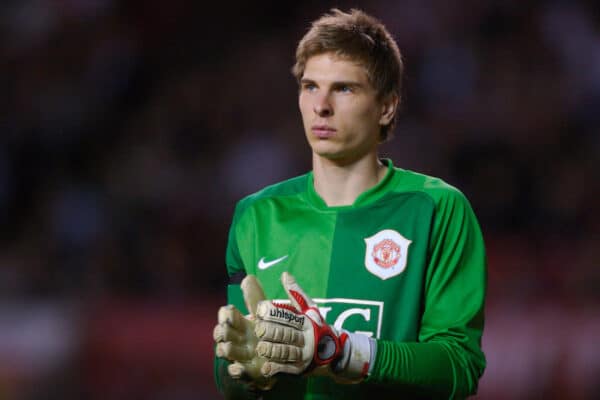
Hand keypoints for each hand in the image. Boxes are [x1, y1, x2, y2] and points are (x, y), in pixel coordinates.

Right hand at [213, 275, 274, 389]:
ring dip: (225, 349)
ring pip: (225, 351)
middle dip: (221, 331)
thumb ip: (256, 297)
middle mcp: (236, 338)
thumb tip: (248, 277)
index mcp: (241, 322)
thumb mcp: (265, 313)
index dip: (225, 314)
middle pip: (221, 333)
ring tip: (228, 348)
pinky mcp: (246, 371)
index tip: (230, 312)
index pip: (226, 315)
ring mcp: (239, 356)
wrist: (278, 360)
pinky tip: (238, 368)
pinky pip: (236, 372)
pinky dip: (236, 370)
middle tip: (226, 330)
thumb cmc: (268, 332)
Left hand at [254, 272, 374, 381]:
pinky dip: (277, 368)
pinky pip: (288, 368)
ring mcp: (304, 355)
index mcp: (307, 322)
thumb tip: (284, 274)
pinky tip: (266, 368)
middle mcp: (307, 338)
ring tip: (260, 348)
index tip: (260, 310)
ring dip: (274, 351)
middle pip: (288, 334)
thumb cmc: (316, 326)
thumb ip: (295, 293)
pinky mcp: (301, 369)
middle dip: (273, 332)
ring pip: (287, 352)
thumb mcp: (309, 308)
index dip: (275, 313)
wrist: (334, 351)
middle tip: (258, 330)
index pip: (290, 316)